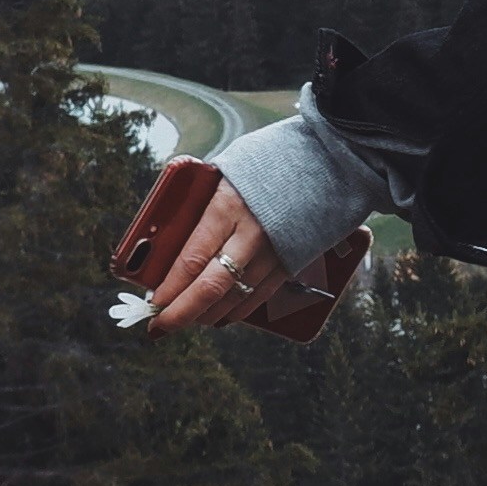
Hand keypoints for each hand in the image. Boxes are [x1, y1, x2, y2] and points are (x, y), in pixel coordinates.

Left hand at [110, 161, 363, 342]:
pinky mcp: (295, 261)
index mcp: (230, 205)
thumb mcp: (229, 171)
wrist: (334, 158)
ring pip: (237, 298)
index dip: (170, 289)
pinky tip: (220, 315)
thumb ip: (204, 202)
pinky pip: (261, 295)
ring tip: (186, 321)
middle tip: (159, 328)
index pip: (192, 259)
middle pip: (211, 287)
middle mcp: (253, 234)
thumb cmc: (273, 157)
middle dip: (181, 313)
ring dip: (207, 315)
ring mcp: (277, 251)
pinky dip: (238, 310)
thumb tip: (173, 239)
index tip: (152, 303)